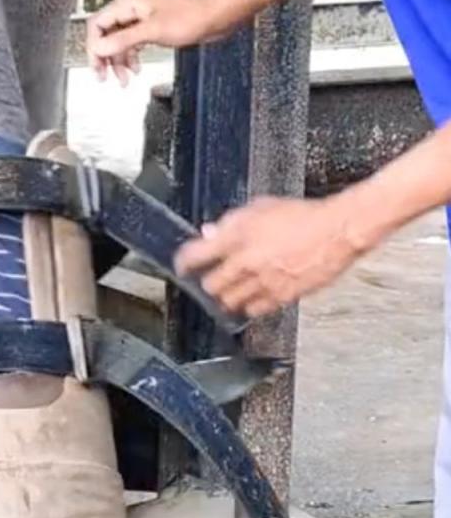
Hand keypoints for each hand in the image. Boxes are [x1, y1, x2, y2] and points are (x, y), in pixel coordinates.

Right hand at [86, 0, 216, 83]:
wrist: (216, 15)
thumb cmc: (191, 17)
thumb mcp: (152, 32)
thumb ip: (123, 40)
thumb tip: (99, 48)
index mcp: (128, 4)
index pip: (97, 25)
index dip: (94, 47)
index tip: (97, 66)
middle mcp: (132, 9)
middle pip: (105, 34)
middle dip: (104, 57)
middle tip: (103, 77)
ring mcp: (142, 18)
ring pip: (119, 41)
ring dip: (118, 61)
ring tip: (123, 80)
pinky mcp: (152, 27)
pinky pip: (132, 43)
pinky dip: (131, 57)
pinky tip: (136, 69)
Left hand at [174, 196, 362, 316]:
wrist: (336, 231)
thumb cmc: (302, 216)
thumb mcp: (260, 207)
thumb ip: (230, 223)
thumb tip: (209, 233)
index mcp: (237, 236)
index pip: (195, 256)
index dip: (183, 263)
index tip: (182, 266)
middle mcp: (246, 262)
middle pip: (210, 285)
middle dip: (207, 282)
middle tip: (209, 279)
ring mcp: (263, 282)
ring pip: (229, 302)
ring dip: (226, 297)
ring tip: (230, 291)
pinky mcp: (281, 297)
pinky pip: (254, 310)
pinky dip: (249, 306)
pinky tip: (252, 297)